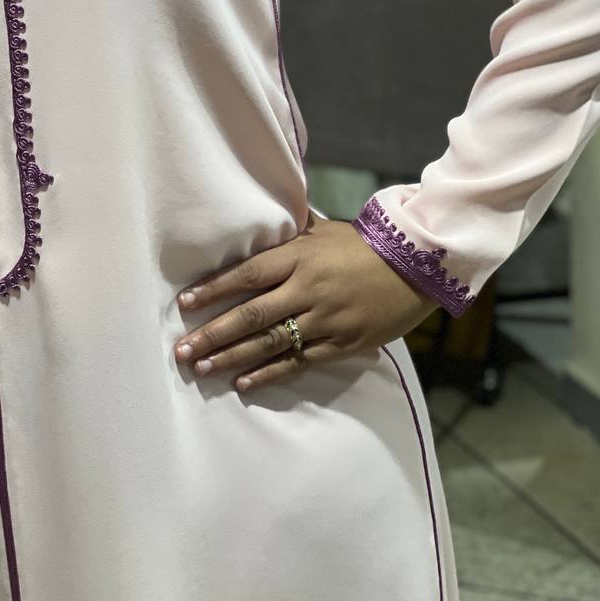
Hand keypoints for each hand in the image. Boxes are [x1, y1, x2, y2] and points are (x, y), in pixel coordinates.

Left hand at [174, 210, 439, 392]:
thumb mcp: (323, 230)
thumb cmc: (363, 245)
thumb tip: (257, 218)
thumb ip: (289, 231)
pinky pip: (298, 362)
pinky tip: (243, 382)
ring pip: (269, 342)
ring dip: (232, 357)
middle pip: (251, 315)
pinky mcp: (342, 344)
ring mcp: (325, 319)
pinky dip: (269, 374)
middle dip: (213, 333)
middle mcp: (307, 289)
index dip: (214, 290)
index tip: (185, 304)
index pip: (247, 274)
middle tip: (181, 349)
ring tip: (201, 367)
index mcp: (300, 257)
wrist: (417, 266)